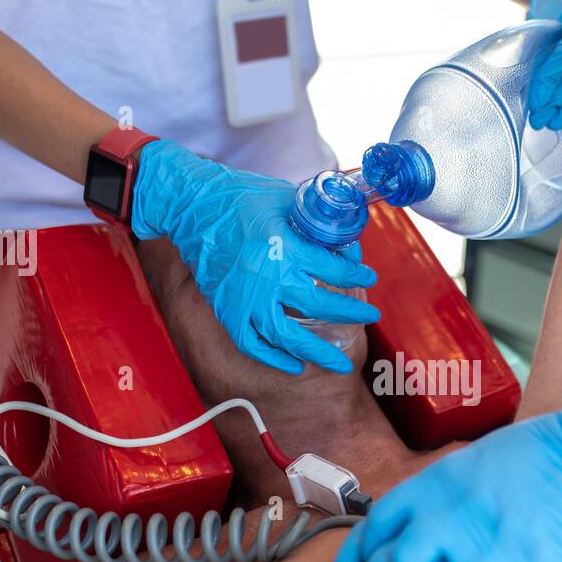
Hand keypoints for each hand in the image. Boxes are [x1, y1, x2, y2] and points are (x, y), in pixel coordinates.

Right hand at [131, 140, 380, 373]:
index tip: (369, 279)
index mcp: (285, 246)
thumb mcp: (286, 198)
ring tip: (340, 364)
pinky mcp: (226, 308)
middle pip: (320, 307)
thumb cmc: (241, 195)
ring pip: (287, 336)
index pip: (333, 271)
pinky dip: (273, 358)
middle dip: (351, 314)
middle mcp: (267, 276)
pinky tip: (294, 366)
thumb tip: (346, 246)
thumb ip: (316, 222)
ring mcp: (245, 297)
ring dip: (318, 353)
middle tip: (370, 317)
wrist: (190, 204)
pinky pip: (252, 343)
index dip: (357, 276)